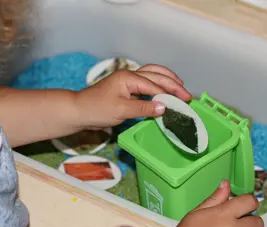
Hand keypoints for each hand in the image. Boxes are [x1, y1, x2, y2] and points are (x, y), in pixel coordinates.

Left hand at [75, 64, 190, 129]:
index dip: (170, 95)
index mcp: (129, 78)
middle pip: (157, 75)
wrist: (79, 111)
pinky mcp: (127, 87)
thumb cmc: (97, 109)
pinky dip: (159, 84)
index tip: (184, 103)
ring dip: (167, 79)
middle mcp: (130, 75)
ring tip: (180, 86)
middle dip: (174, 85)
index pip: (155, 86)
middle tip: (187, 96)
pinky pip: (147, 81)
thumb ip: (143, 108)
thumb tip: (164, 108)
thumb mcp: (121, 111)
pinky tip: (165, 90)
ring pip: (153, 74)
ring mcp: (128, 80)